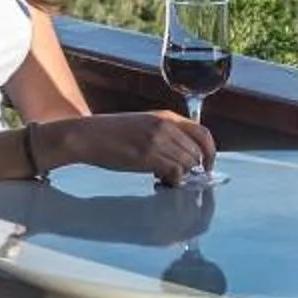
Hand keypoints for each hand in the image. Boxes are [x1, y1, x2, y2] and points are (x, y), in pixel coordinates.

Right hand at [56, 110, 214, 186]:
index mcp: (166, 116)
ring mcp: (157, 140)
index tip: (206, 165)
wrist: (87, 136)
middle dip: (192, 169)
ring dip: (180, 176)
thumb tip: (184, 155)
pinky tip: (157, 181)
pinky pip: (175, 173)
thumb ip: (165, 134)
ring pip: (188, 164)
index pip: (203, 133)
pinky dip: (171, 181)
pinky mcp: (148, 156)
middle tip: (176, 176)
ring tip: (162, 178)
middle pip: (196, 153)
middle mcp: (166, 126)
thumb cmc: (111, 133)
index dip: (210, 152)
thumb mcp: (143, 124)